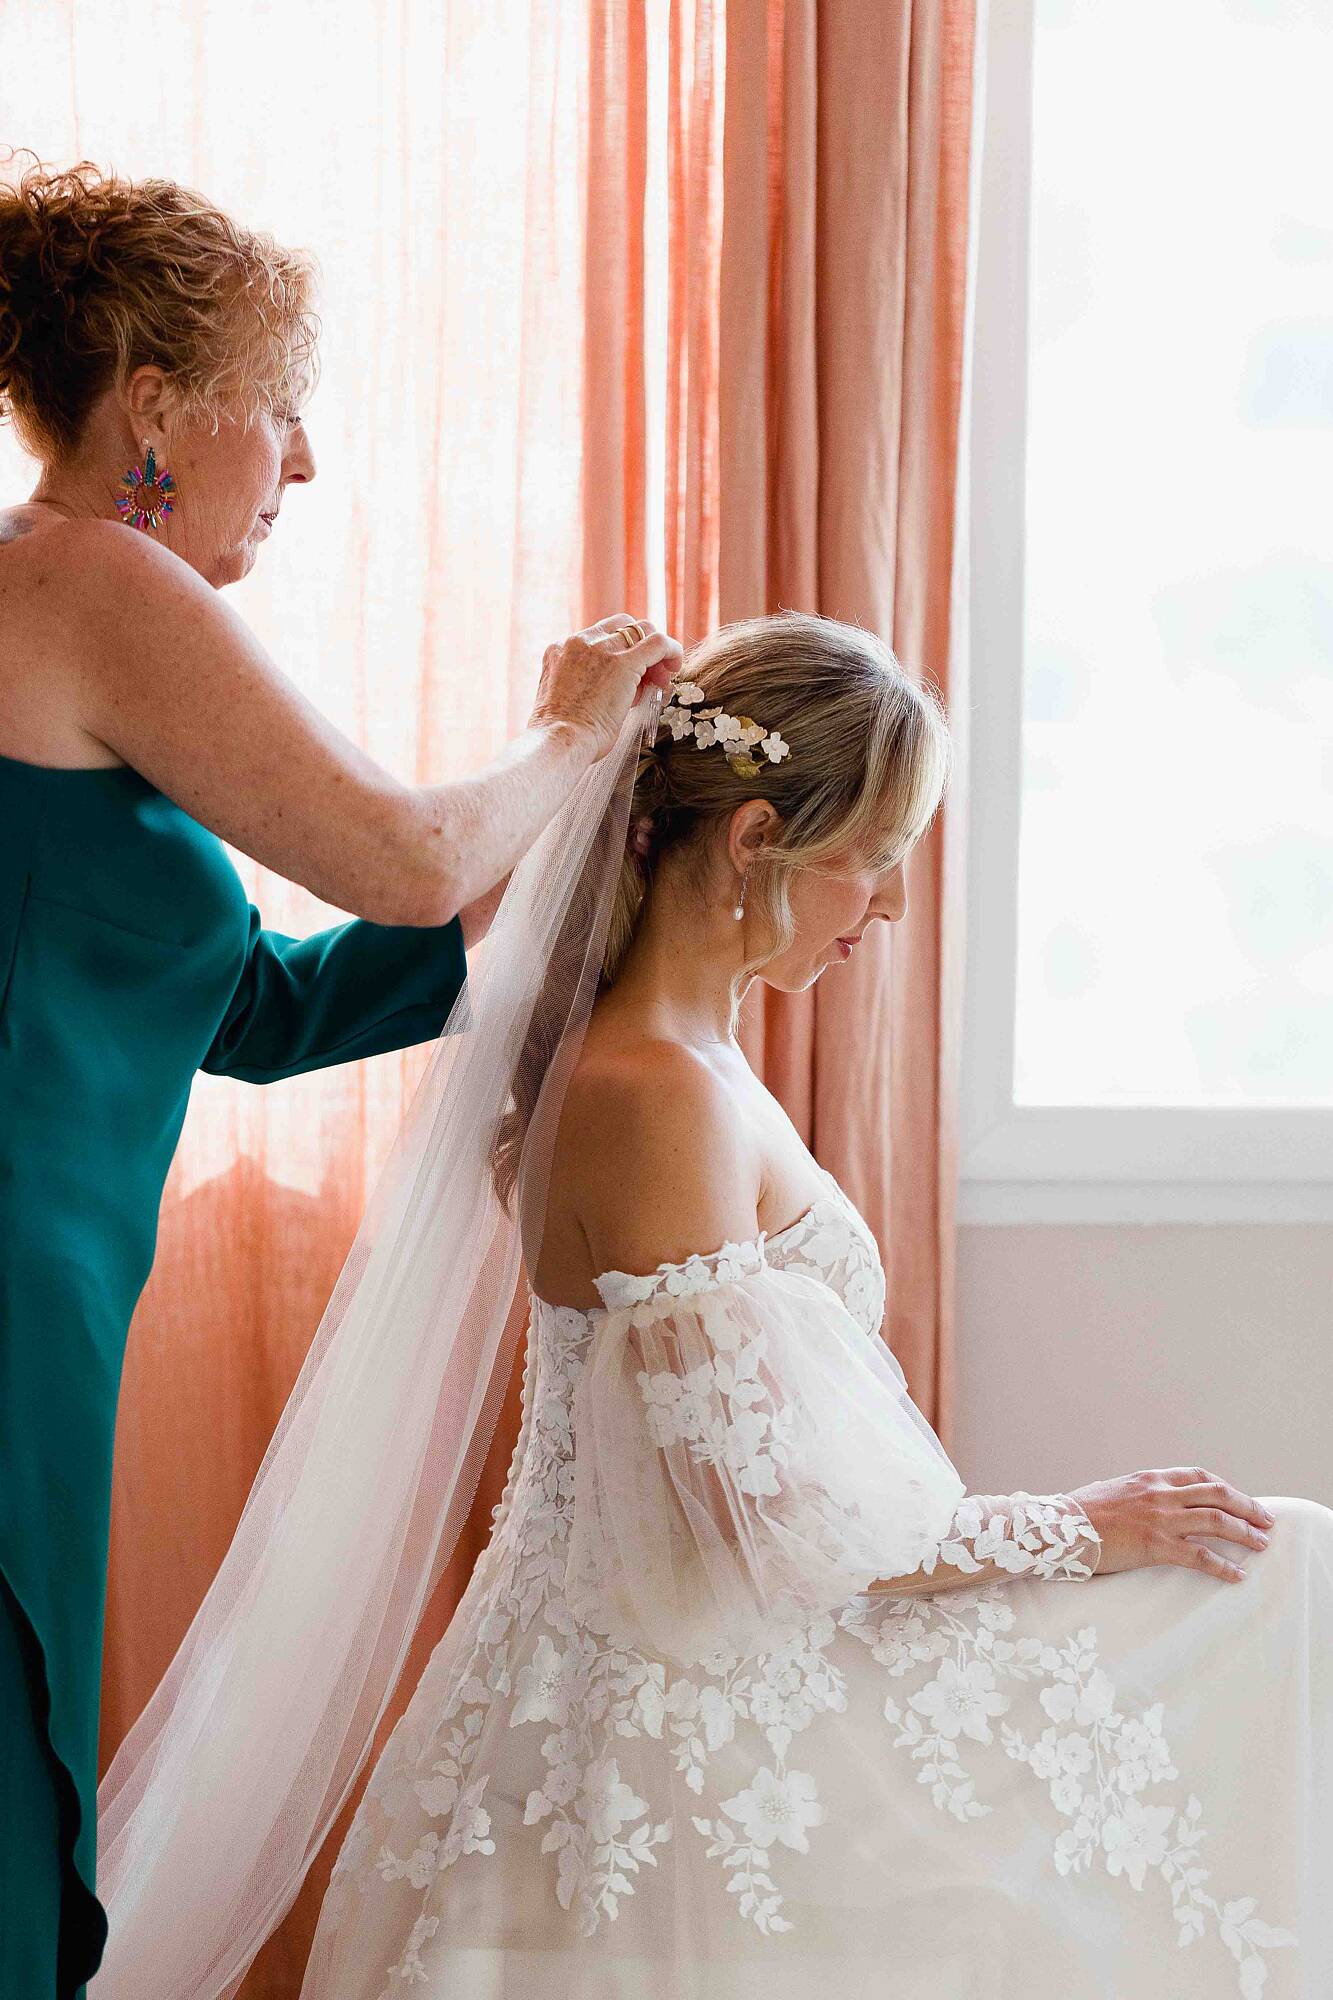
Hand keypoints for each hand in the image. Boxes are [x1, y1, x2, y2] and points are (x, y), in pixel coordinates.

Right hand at [528, 615, 682, 759]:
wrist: (559, 742)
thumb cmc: (563, 736)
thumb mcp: (567, 701)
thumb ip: (585, 687)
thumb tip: (616, 694)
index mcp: (560, 650)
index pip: (600, 636)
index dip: (621, 652)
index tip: (630, 677)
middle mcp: (579, 642)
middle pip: (622, 627)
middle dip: (640, 648)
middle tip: (651, 678)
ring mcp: (601, 649)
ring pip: (642, 630)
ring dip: (656, 653)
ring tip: (660, 681)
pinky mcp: (623, 663)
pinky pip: (658, 643)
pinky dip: (672, 651)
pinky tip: (675, 667)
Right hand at [1071, 1466, 1275, 1583]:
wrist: (1059, 1526)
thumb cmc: (1080, 1513)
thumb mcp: (1114, 1490)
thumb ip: (1138, 1494)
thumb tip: (1148, 1503)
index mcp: (1150, 1478)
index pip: (1199, 1476)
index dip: (1225, 1487)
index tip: (1238, 1500)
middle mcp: (1160, 1493)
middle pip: (1217, 1494)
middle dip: (1247, 1506)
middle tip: (1266, 1520)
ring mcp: (1160, 1518)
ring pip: (1216, 1520)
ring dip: (1244, 1532)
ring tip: (1262, 1544)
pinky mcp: (1156, 1545)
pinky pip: (1199, 1556)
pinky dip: (1223, 1566)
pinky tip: (1237, 1574)